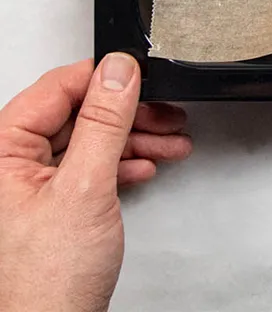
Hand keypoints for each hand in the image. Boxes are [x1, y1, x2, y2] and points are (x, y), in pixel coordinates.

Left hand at [0, 56, 191, 311]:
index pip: (56, 89)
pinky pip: (86, 170)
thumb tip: (118, 70)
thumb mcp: (85, 188)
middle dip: (129, 114)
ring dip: (133, 140)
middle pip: (76, 114)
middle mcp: (8, 168)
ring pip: (86, 142)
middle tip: (167, 114)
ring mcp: (27, 190)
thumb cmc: (44, 285)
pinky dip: (120, 166)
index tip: (143, 78)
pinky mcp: (48, 210)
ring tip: (170, 143)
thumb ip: (104, 122)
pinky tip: (144, 168)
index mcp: (1, 154)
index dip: (104, 80)